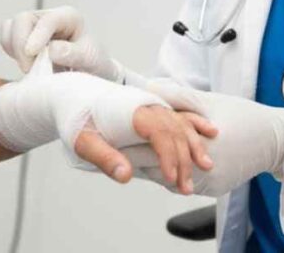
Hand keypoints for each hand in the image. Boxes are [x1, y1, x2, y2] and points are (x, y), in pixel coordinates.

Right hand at [0, 6, 123, 81]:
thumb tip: (54, 50)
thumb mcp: (92, 60)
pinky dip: (10, 52)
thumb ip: (76, 54)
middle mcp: (48, 17)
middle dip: (21, 44)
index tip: (31, 54)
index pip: (49, 20)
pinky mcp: (22, 37)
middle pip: (23, 19)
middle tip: (29, 69)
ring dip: (14, 49)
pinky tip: (26, 64)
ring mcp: (33, 26)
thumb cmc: (92, 63)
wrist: (87, 73)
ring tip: (30, 68)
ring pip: (9, 27)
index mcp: (68, 17)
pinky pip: (6, 39)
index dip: (38, 35)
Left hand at [75, 105, 217, 193]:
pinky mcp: (153, 108)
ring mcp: (153, 105)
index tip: (170, 179)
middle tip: (185, 188)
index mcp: (133, 111)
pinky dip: (196, 123)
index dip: (169, 158)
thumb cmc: (77, 119)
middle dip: (184, 161)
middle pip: (175, 133)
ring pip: (181, 125)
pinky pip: (179, 114)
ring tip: (205, 166)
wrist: (73, 95)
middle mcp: (148, 105)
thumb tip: (125, 176)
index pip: (161, 134)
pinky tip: (211, 132)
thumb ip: (105, 157)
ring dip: (194, 147)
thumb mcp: (83, 141)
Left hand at [119, 80, 283, 196]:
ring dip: (153, 165)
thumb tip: (148, 89)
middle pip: (155, 169)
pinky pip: (185, 180)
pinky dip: (173, 170)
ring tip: (130, 154)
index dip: (127, 146)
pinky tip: (162, 160)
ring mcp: (207, 183)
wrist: (279, 140)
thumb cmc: (246, 117)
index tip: (106, 139)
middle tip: (110, 148)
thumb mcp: (209, 101)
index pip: (150, 152)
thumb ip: (177, 96)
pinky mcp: (214, 188)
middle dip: (135, 156)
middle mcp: (198, 170)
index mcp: (194, 146)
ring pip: (168, 177)